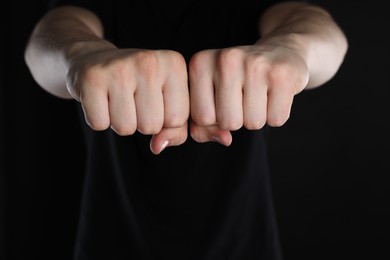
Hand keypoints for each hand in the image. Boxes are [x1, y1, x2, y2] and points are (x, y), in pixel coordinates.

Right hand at [66, 48, 189, 153]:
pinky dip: (99, 119)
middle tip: (132, 100)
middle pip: (152, 126)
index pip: (177, 119)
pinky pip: (100, 124)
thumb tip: (158, 147)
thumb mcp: (167, 103)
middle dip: (141, 123)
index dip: (164, 120)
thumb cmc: (139, 87)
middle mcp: (149, 61)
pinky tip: (100, 99)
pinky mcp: (92, 77)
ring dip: (120, 122)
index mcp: (174, 63)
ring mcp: (119, 67)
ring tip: (117, 99)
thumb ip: (176, 130)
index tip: (154, 100)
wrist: (95, 60)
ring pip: (126, 128)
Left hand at [188, 41, 309, 144]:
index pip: (201, 118)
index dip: (215, 118)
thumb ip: (202, 126)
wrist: (280, 51)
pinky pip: (276, 119)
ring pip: (253, 123)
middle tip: (245, 97)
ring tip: (260, 94)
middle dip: (238, 119)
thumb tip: (224, 140)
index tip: (223, 100)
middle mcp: (226, 59)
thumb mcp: (211, 97)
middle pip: (228, 122)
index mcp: (201, 63)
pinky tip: (275, 94)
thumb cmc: (238, 81)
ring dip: (258, 117)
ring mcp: (255, 64)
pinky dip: (277, 114)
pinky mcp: (282, 74)